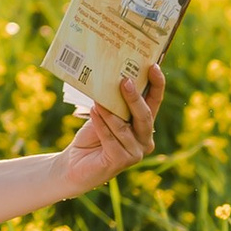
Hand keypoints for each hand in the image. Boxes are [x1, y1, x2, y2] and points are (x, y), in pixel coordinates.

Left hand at [54, 62, 164, 192]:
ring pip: (124, 128)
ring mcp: (135, 153)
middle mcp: (145, 139)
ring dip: (110, 113)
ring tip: (99, 100)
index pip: (155, 102)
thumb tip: (116, 78)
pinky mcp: (121, 161)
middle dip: (135, 98)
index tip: (153, 66)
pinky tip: (94, 112)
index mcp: (144, 124)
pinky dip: (101, 125)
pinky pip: (110, 139)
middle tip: (124, 81)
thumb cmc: (92, 136)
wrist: (73, 163)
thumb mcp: (105, 114)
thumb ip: (114, 102)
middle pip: (144, 116)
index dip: (157, 84)